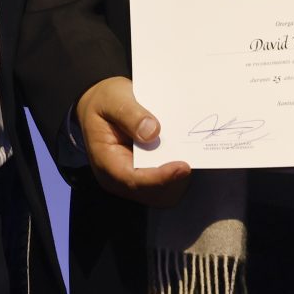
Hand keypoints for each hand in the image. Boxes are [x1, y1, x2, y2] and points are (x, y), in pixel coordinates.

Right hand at [75, 77, 191, 206]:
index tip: (183, 166)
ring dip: (179, 178)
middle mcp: (118, 179)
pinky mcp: (146, 177)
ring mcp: (133, 181)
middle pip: (153, 193)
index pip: (133, 180)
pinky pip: (167, 186)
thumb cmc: (105, 100)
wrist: (102, 104)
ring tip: (188, 152)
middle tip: (191, 155)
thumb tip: (153, 132)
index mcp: (105, 162)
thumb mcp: (112, 99)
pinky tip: (184, 153)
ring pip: (163, 194)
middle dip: (174, 179)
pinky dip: (178, 174)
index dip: (160, 177)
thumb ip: (129, 114)